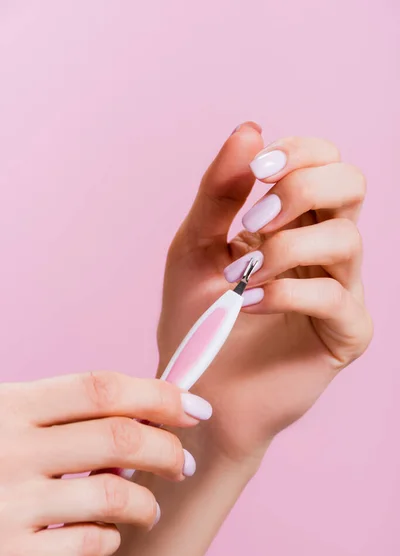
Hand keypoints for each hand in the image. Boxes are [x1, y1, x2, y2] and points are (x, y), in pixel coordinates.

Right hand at [0, 372, 210, 555]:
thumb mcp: (5, 419)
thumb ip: (60, 414)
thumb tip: (145, 413)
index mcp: (12, 405)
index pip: (103, 389)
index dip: (158, 395)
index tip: (192, 407)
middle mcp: (10, 449)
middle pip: (119, 439)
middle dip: (167, 451)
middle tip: (183, 463)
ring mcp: (7, 505)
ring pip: (114, 497)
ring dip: (147, 504)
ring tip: (149, 509)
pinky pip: (87, 544)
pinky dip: (110, 538)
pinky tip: (105, 534)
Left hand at [157, 124, 371, 467]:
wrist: (197, 389)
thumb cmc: (198, 320)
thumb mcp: (195, 247)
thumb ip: (220, 192)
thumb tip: (251, 128)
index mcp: (293, 223)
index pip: (323, 161)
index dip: (298, 152)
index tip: (257, 165)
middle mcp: (322, 250)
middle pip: (350, 185)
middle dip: (301, 189)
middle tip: (255, 219)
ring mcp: (339, 290)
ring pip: (344, 239)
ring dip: (285, 249)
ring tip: (241, 277)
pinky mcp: (345, 332)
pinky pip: (334, 297)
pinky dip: (286, 294)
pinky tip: (249, 306)